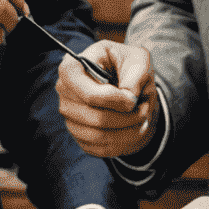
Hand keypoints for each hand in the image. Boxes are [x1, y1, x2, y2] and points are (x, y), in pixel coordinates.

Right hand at [55, 40, 158, 159]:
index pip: (88, 94)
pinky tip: (134, 128)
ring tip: (142, 118)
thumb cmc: (129, 66)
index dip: (114, 100)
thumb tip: (128, 98)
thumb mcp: (138, 60)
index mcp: (73, 68)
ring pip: (99, 136)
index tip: (132, 99)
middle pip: (96, 118)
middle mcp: (64, 93)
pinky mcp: (79, 135)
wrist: (128, 84)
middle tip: (143, 108)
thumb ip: (135, 75)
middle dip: (126, 117)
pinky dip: (124, 141)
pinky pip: (101, 147)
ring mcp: (69, 116)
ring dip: (128, 131)